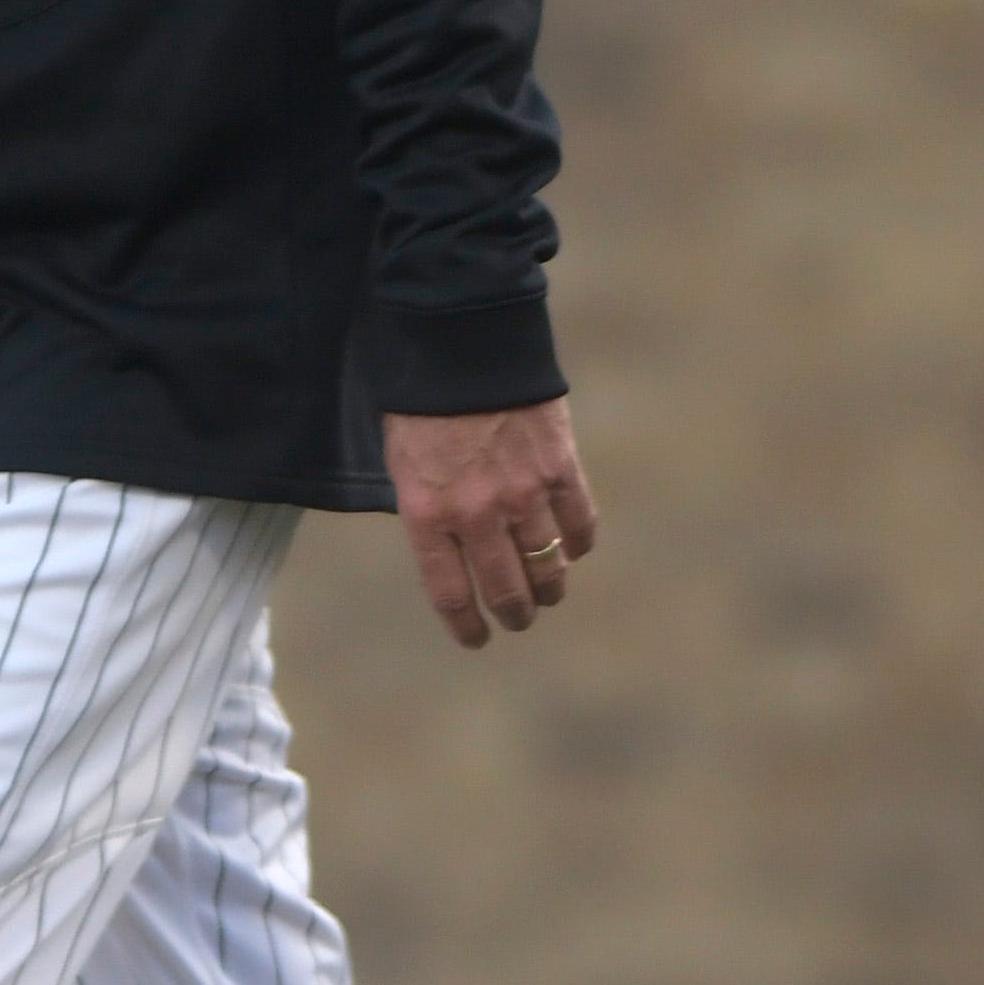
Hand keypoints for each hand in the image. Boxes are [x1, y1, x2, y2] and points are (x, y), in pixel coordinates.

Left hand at [385, 399, 594, 649]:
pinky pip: (580, 525)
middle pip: (507, 590)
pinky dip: (579, 544)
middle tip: (517, 620)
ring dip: (550, 589)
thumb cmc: (423, 404)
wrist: (464, 345)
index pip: (451, 594)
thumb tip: (454, 552)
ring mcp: (524, 494)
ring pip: (549, 567)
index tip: (476, 638)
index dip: (466, 626)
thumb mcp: (403, 465)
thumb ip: (429, 512)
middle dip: (513, 615)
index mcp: (429, 515)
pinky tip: (573, 548)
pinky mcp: (561, 469)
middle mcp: (477, 515)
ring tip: (548, 594)